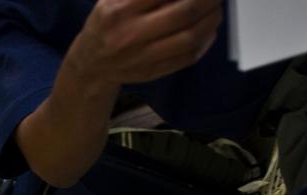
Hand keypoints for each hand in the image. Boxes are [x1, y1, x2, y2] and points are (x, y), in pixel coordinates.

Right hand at [69, 0, 222, 85]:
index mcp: (119, 10)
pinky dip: (205, 41)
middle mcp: (130, 34)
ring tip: (216, 9)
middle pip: (184, 12)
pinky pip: (188, 57)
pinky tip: (209, 30)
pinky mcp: (151, 72)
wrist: (90, 65)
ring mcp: (141, 57)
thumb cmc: (107, 24)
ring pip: (190, 37)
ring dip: (211, 20)